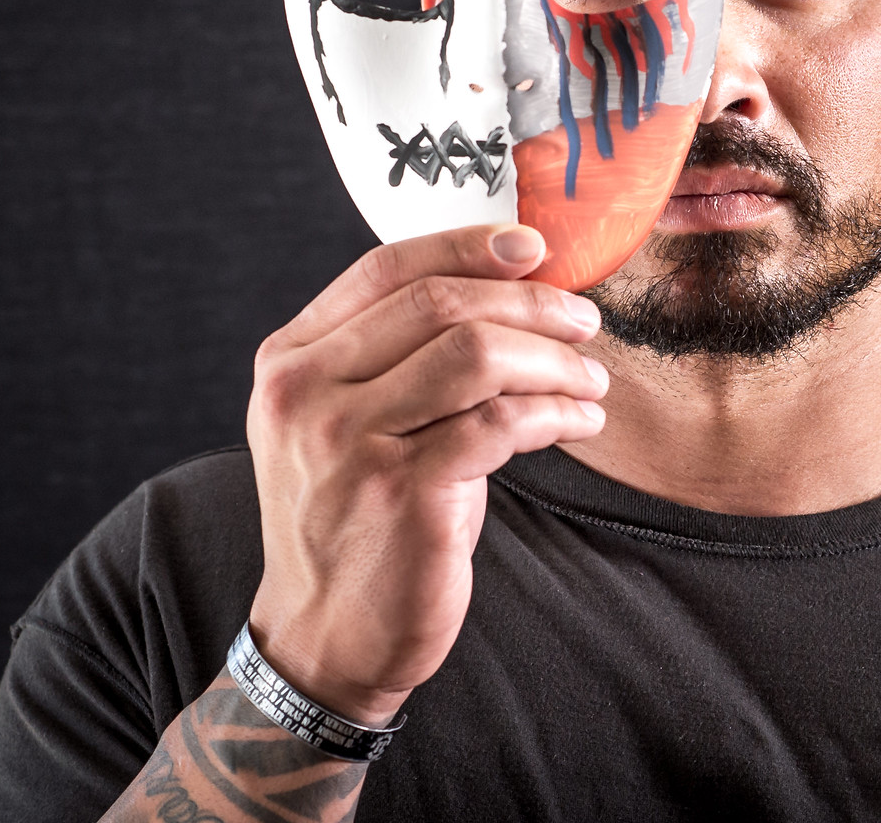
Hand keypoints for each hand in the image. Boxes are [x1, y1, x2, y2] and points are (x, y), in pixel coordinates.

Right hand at [244, 224, 606, 724]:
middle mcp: (305, 392)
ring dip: (554, 361)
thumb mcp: (347, 423)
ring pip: (478, 355)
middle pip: (443, 305)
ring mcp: (349, 442)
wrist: (327, 634)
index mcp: (290, 361)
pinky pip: (504, 422)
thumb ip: (395, 355)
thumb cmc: (358, 517)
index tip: (534, 247)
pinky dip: (557, 413)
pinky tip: (579, 421)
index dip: (469, 246)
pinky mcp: (403, 491)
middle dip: (532, 305)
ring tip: (589, 381)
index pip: (386, 268)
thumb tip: (509, 284)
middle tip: (584, 323)